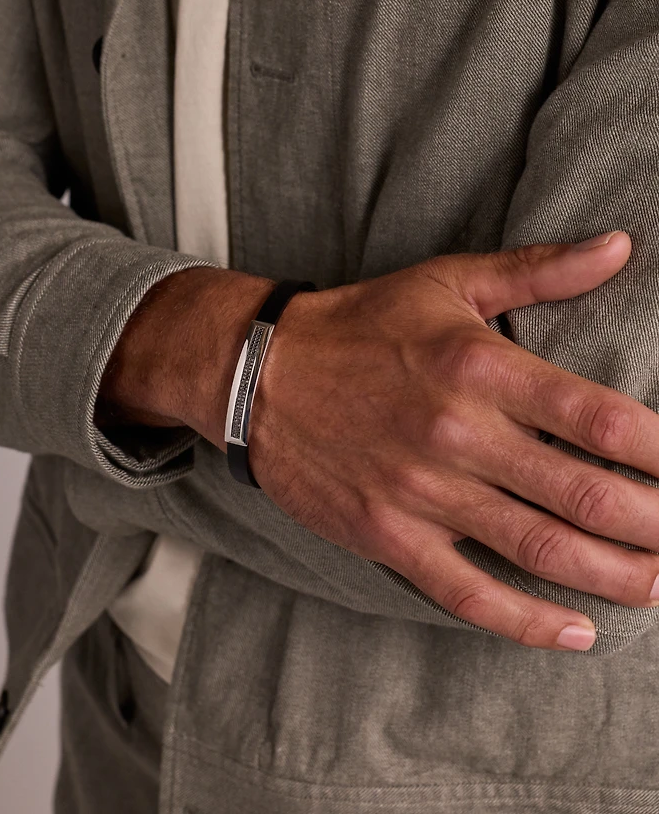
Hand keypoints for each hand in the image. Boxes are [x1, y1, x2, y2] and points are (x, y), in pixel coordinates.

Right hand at [242, 231, 658, 651]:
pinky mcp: (388, 535)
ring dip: (616, 577)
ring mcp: (421, 492)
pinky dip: (527, 622)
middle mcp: (457, 433)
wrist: (259, 373)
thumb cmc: (360, 324)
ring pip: (539, 550)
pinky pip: (468, 593)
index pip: (600, 418)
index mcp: (480, 365)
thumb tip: (620, 245)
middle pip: (586, 496)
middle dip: (657, 526)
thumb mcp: (446, 281)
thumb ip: (538, 270)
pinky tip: (575, 633)